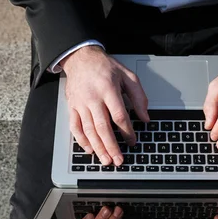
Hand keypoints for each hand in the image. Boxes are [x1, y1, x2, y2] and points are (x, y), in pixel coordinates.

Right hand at [61, 46, 148, 166]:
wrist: (81, 58)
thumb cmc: (105, 67)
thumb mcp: (128, 76)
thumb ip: (139, 97)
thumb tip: (145, 117)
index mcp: (108, 89)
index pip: (119, 115)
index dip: (127, 131)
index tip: (132, 141)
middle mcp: (93, 98)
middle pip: (103, 127)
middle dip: (111, 146)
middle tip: (118, 160)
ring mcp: (81, 104)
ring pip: (89, 130)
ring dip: (98, 147)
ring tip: (106, 160)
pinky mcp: (72, 107)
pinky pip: (75, 127)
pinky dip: (82, 140)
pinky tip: (90, 149)